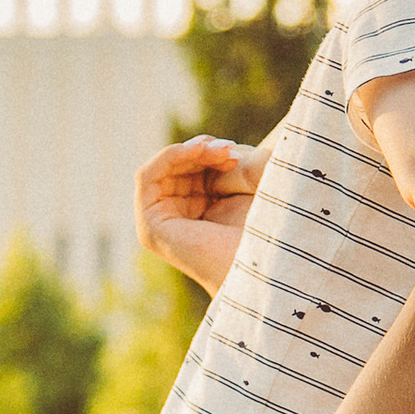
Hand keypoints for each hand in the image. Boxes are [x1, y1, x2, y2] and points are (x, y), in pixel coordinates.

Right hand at [136, 134, 266, 289]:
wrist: (263, 268)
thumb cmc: (267, 232)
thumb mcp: (250, 183)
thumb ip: (228, 160)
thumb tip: (205, 145)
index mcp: (204, 214)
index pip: (193, 170)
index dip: (212, 153)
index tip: (237, 151)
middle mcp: (181, 221)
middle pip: (178, 167)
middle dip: (202, 151)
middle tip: (229, 149)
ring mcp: (162, 225)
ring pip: (163, 168)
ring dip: (190, 151)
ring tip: (220, 152)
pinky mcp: (150, 226)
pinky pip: (147, 176)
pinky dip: (169, 156)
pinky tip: (198, 151)